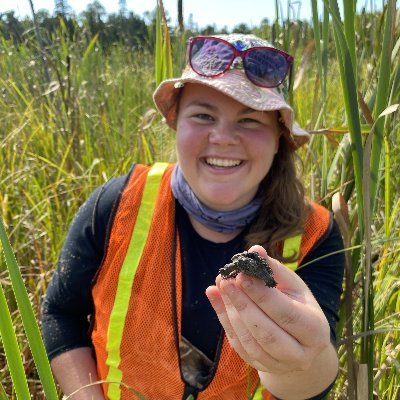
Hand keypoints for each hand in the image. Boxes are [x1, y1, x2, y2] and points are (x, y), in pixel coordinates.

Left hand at [205, 245, 330, 374]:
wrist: (300, 342)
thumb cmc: (297, 305)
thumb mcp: (293, 286)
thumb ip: (274, 269)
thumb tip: (254, 250)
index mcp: (314, 330)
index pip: (286, 313)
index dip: (262, 295)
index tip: (242, 275)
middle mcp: (300, 354)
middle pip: (266, 332)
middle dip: (242, 304)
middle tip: (225, 280)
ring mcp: (279, 364)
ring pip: (250, 341)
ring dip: (230, 312)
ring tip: (219, 286)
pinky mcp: (260, 366)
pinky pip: (239, 345)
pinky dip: (224, 320)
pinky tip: (216, 298)